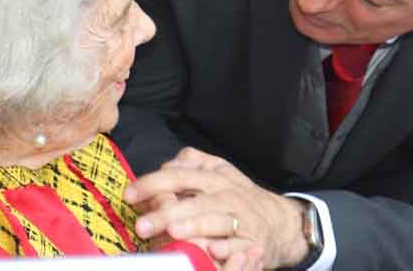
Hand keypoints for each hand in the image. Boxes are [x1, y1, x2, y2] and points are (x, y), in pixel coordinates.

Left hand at [125, 148, 305, 268]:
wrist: (283, 223)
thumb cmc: (241, 198)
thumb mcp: (221, 172)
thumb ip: (194, 162)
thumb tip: (168, 162)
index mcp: (215, 178)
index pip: (180, 176)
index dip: (153, 184)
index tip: (130, 195)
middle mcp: (228, 196)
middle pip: (195, 201)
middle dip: (166, 212)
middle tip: (141, 225)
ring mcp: (242, 220)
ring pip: (217, 221)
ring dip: (195, 226)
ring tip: (174, 232)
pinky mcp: (253, 244)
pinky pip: (238, 246)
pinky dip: (225, 248)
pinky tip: (211, 251)